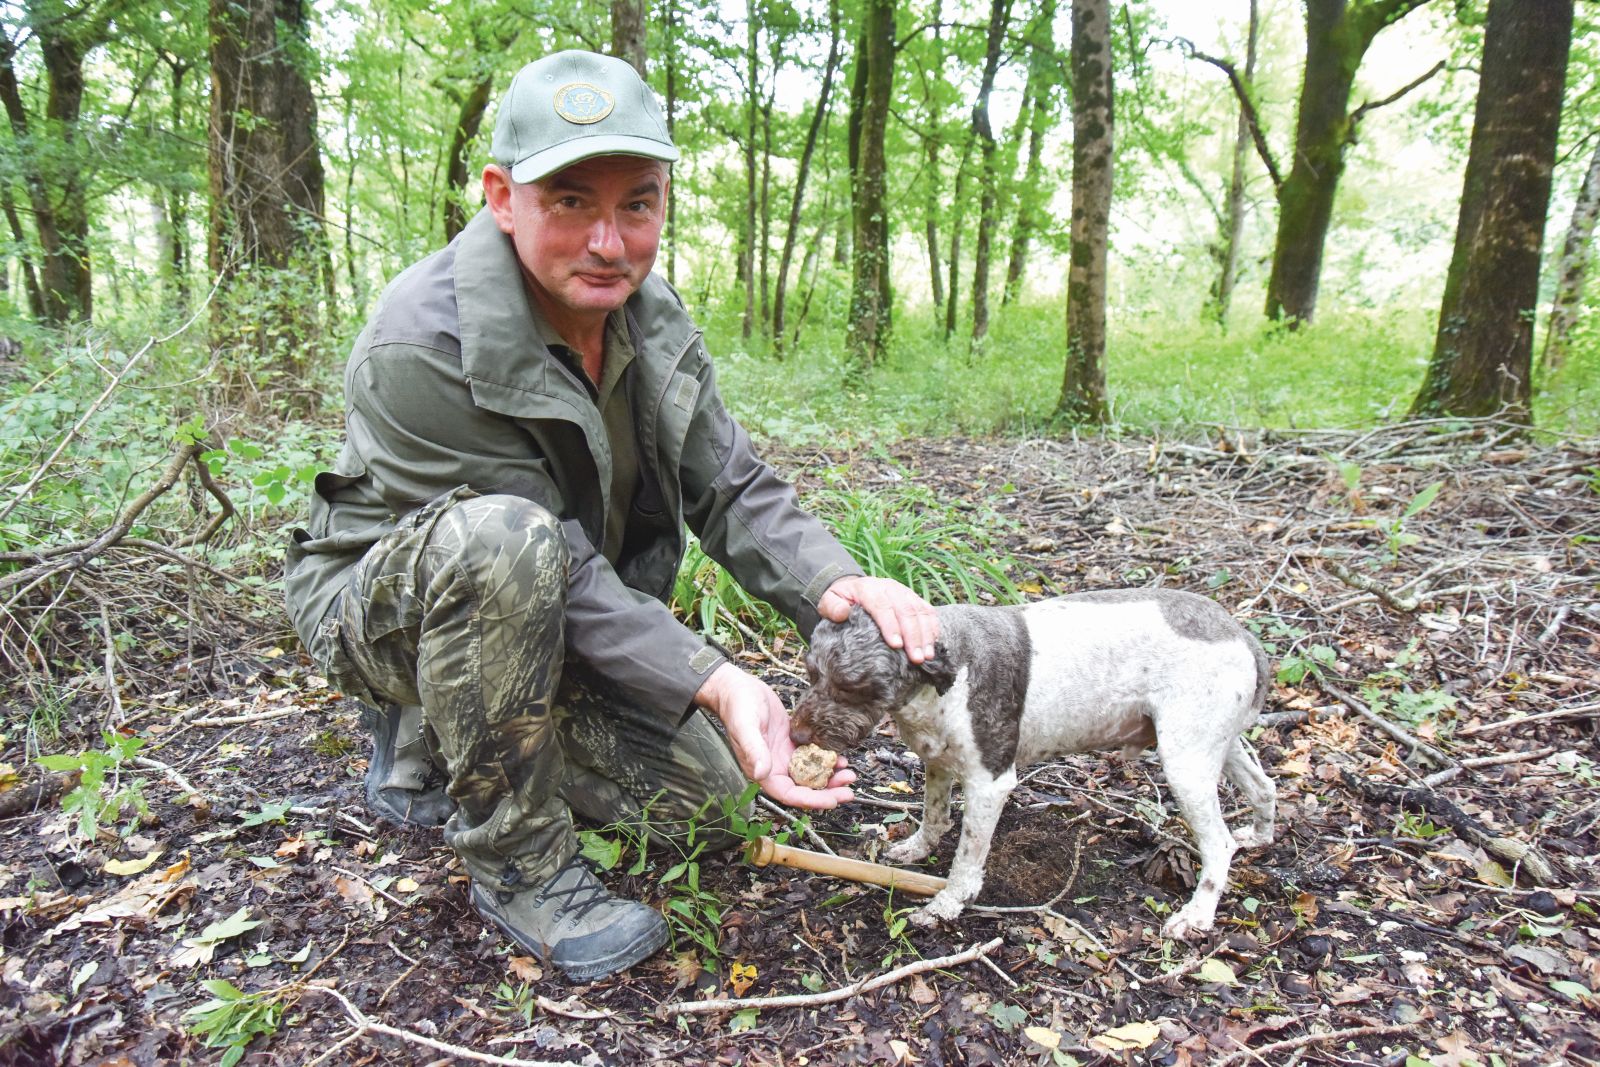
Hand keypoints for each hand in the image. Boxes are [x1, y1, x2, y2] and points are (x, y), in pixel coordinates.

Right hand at [694, 662, 855, 808]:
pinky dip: (827, 760)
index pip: (789, 794)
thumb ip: (753, 750)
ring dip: (830, 778)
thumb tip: (763, 773)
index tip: (832, 800)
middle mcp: (775, 767)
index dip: (811, 800)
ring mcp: (785, 755)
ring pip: (812, 774)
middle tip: (848, 790)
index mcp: (763, 770)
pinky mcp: (792, 743)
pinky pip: (813, 756)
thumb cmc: (737, 707)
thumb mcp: (745, 727)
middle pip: (805, 788)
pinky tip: (840, 757)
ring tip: (849, 774)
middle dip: (828, 792)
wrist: (737, 689)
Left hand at [817, 575, 939, 662]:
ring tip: (927, 656)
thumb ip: (832, 606)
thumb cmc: (841, 599)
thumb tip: (843, 612)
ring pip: (920, 611)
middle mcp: (889, 588)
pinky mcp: (914, 598)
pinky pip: (928, 611)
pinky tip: (932, 646)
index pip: (882, 606)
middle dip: (913, 636)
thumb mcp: (829, 600)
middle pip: (905, 610)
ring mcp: (904, 592)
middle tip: (916, 659)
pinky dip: (933, 628)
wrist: (853, 587)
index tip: (896, 645)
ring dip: (926, 635)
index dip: (890, 625)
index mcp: (868, 588)